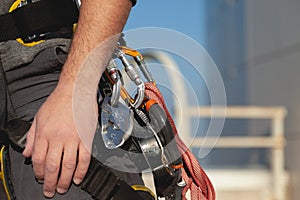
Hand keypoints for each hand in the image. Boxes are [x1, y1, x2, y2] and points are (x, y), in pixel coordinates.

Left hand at [22, 82, 96, 197]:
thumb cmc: (58, 102)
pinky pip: (84, 158)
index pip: (39, 160)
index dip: (39, 173)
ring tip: (63, 187)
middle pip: (53, 166)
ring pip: (69, 165)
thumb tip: (28, 154)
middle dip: (50, 182)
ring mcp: (73, 138)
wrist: (75, 91)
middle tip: (50, 191)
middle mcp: (58, 137)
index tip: (40, 178)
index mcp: (45, 133)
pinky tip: (78, 177)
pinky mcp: (86, 137)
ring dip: (65, 180)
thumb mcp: (38, 117)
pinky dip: (82, 171)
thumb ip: (32, 137)